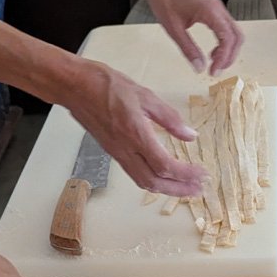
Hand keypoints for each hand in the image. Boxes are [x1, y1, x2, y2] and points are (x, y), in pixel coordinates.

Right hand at [65, 58, 205, 196]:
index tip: (202, 174)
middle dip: (179, 190)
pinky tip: (164, 177)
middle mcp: (125, 149)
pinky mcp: (113, 152)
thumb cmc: (105, 86)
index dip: (186, 174)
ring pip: (143, 182)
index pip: (164, 165)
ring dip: (166, 189)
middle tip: (198, 190)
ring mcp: (117, 153)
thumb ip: (169, 118)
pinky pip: (135, 174)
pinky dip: (153, 181)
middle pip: (154, 182)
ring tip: (185, 188)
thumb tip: (190, 135)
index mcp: (135, 134)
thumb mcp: (145, 95)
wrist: (74, 87)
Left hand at [143, 0, 243, 74]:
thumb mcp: (174, 29)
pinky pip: (226, 29)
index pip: (227, 38)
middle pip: (236, 37)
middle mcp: (217, 9)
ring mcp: (217, 8)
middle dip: (229, 56)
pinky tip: (213, 51)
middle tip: (217, 70)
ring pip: (234, 33)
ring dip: (228, 50)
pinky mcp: (214, 10)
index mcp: (210, 11)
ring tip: (215, 63)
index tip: (214, 70)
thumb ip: (188, 50)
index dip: (223, 58)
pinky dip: (224, 42)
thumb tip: (199, 67)